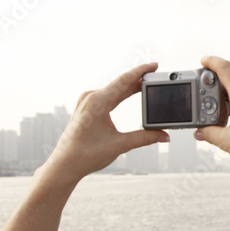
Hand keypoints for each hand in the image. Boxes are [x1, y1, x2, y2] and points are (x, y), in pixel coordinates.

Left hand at [38, 63, 167, 186]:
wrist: (65, 164)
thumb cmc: (85, 154)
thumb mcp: (120, 145)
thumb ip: (145, 138)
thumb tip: (164, 135)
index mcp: (97, 102)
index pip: (124, 81)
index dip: (141, 71)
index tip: (154, 65)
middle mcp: (90, 98)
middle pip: (120, 84)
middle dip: (139, 81)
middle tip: (156, 77)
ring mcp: (87, 102)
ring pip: (114, 90)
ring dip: (130, 88)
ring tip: (146, 85)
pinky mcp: (86, 107)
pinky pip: (107, 96)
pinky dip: (120, 94)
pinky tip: (129, 93)